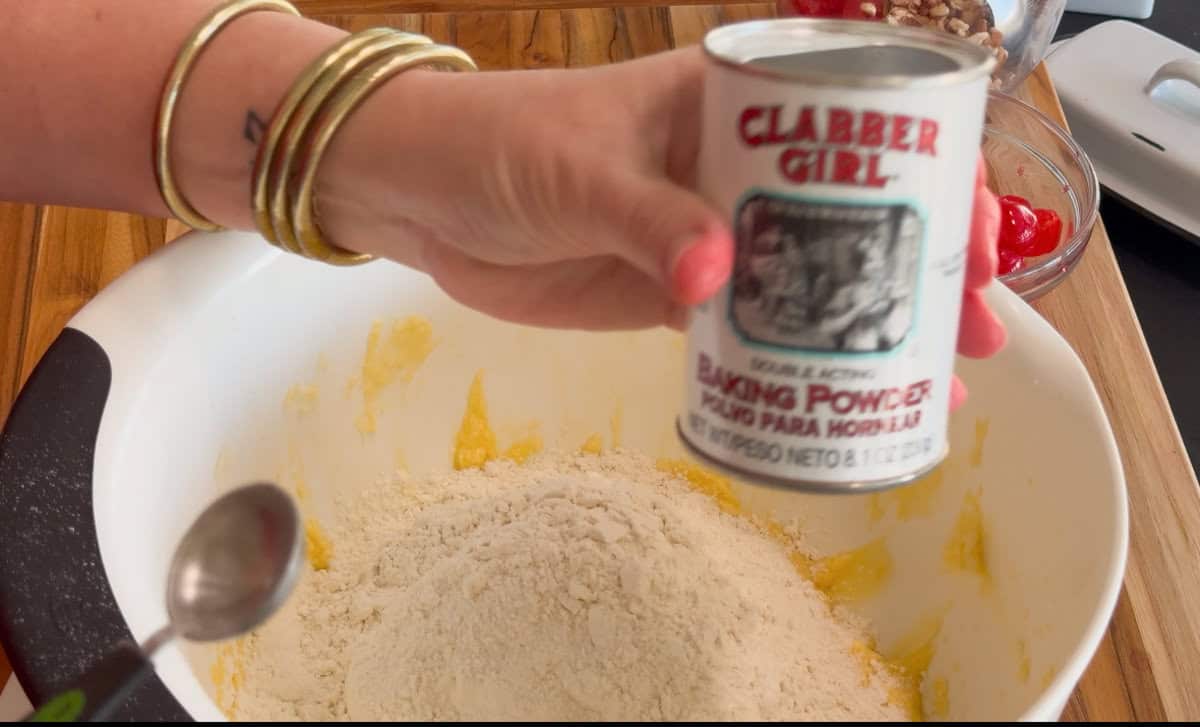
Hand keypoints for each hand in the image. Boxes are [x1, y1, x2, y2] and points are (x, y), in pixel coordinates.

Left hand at [320, 47, 1003, 405]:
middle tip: (976, 323)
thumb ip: (649, 219)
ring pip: (813, 278)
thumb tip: (720, 276)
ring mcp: (709, 234)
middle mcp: (735, 167)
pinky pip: (752, 328)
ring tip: (938, 376)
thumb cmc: (502, 145)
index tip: (975, 226)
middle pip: (855, 212)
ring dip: (872, 323)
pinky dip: (795, 359)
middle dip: (922, 263)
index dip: (931, 172)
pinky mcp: (674, 294)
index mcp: (730, 105)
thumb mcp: (582, 169)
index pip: (858, 127)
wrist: (424, 199)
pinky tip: (839, 394)